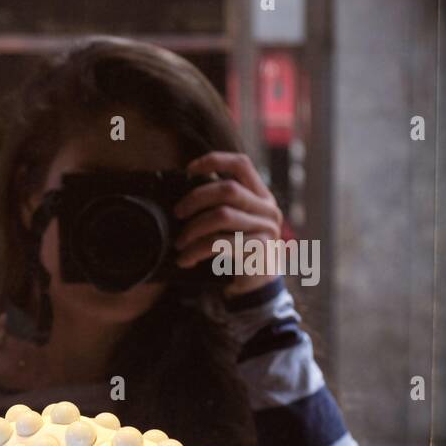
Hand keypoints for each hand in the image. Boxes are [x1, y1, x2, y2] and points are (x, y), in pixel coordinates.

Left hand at [173, 151, 283, 296]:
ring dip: (193, 229)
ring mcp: (265, 228)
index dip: (215, 160)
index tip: (189, 169)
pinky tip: (185, 260)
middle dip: (195, 199)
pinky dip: (197, 251)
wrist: (257, 285)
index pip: (241, 164)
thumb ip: (220, 206)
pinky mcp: (258, 248)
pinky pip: (220, 243)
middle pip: (227, 189)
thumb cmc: (237, 250)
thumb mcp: (234, 224)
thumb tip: (181, 199)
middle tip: (177, 213)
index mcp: (260, 195)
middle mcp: (267, 207)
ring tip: (179, 243)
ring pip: (222, 216)